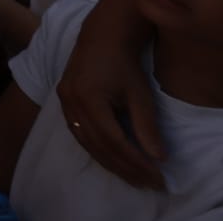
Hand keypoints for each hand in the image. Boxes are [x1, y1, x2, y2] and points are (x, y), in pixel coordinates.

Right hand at [56, 0, 165, 188]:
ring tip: (134, 177)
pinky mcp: (63, 101)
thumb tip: (158, 158)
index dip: (135, 162)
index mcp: (89, 98)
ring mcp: (64, 101)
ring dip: (110, 163)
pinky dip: (97, 150)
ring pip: (86, 142)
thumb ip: (147, 126)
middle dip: (125, 168)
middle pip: (98, 146)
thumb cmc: (124, 63)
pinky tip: (113, 159)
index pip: (113, 140)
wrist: (102, 37)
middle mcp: (71, 102)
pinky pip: (79, 134)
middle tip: (149, 184)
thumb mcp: (140, 94)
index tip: (157, 176)